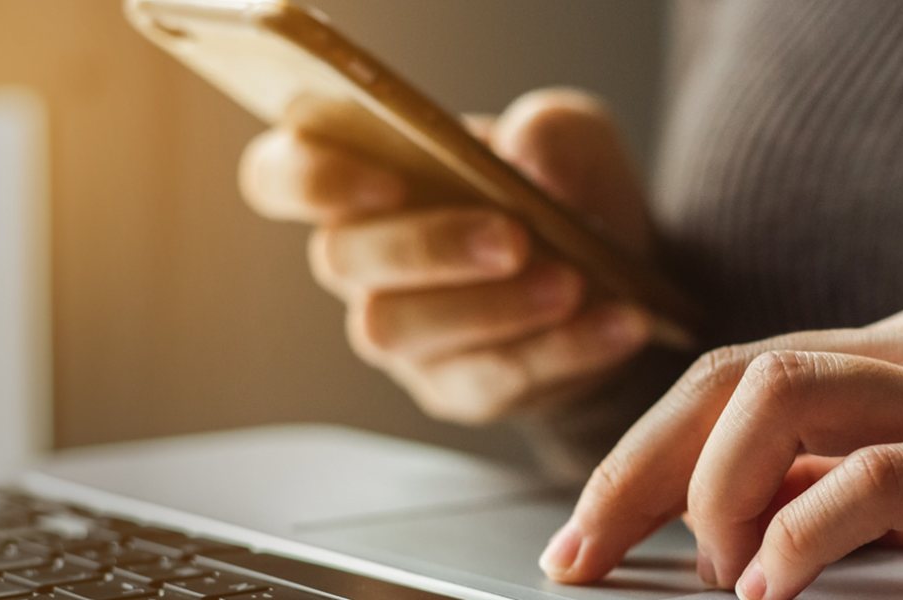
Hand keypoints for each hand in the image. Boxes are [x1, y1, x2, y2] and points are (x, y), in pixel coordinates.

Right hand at [238, 88, 655, 423]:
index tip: (385, 179)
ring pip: (399, 330)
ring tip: (572, 284)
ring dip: (492, 309)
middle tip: (515, 238)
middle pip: (343, 259)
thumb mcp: (574, 138)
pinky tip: (615, 323)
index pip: (281, 175)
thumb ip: (551, 130)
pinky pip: (485, 380)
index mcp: (365, 178)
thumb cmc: (566, 191)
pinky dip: (557, 351)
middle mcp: (363, 261)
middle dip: (428, 246)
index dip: (311, 178)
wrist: (622, 278)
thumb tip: (526, 151)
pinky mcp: (453, 388)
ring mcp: (402, 333)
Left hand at [539, 305, 902, 599]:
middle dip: (639, 469)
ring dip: (713, 491)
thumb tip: (705, 523)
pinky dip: (804, 531)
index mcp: (898, 350)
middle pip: (736, 374)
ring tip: (709, 573)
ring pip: (787, 395)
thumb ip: (827, 487)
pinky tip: (772, 581)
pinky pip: (884, 476)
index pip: (731, 374)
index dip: (638, 452)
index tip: (580, 533)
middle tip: (587, 556)